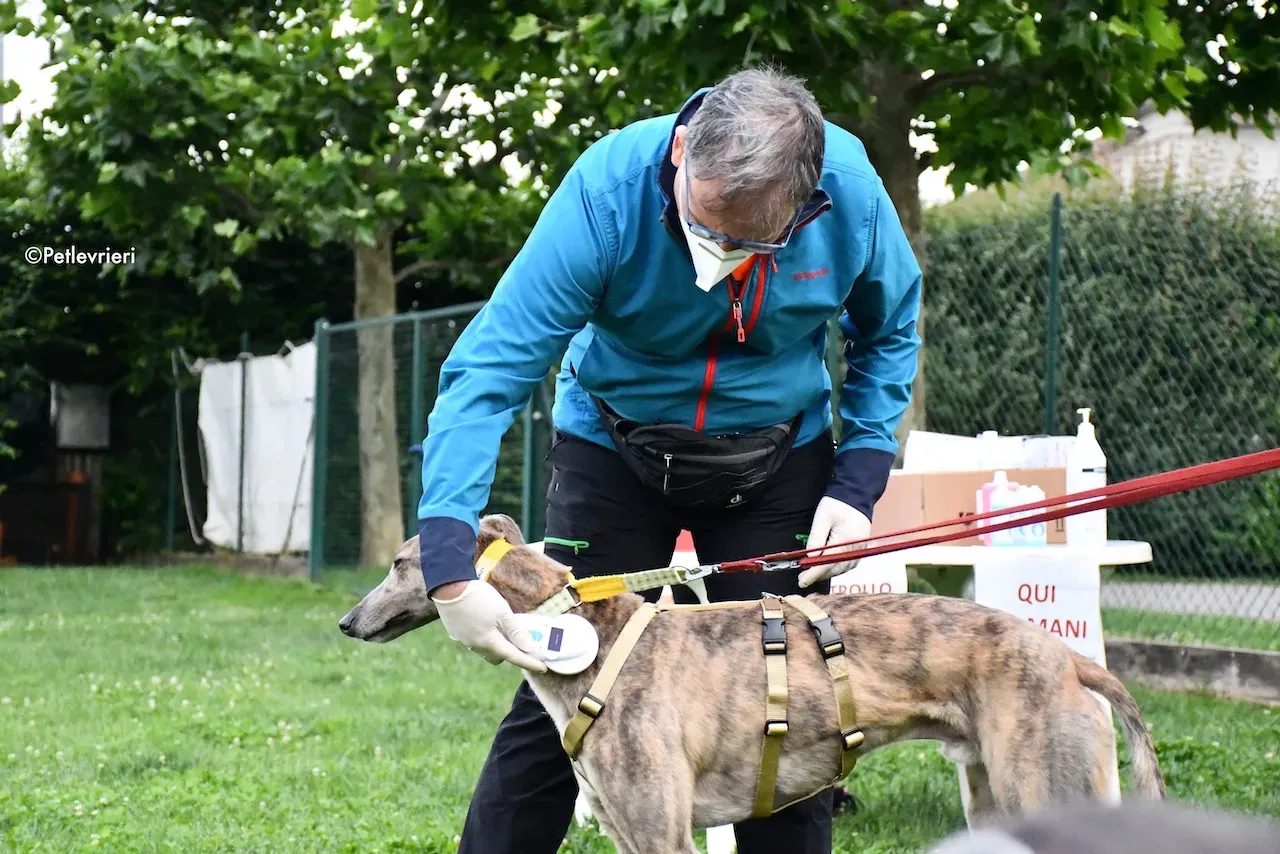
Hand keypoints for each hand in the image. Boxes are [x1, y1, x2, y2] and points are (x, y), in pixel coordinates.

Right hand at [430, 580, 547, 672]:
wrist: (448, 586)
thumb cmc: (478, 598)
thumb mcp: (503, 612)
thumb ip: (516, 631)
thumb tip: (529, 648)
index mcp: (489, 642)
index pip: (514, 657)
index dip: (530, 662)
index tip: (542, 667)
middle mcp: (476, 646)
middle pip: (498, 656)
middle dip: (510, 653)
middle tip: (521, 641)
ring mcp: (464, 640)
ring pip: (485, 648)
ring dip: (496, 643)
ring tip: (503, 628)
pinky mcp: (456, 632)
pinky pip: (474, 640)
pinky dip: (484, 635)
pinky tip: (485, 621)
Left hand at [799, 496, 871, 588]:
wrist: (857, 493)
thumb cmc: (838, 503)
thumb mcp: (822, 517)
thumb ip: (816, 538)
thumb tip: (809, 557)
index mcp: (845, 541)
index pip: (826, 563)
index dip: (813, 574)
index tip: (801, 581)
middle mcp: (855, 548)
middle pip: (835, 569)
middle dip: (818, 575)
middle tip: (803, 576)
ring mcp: (860, 549)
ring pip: (842, 569)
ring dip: (827, 572)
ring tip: (813, 572)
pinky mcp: (862, 547)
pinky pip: (849, 564)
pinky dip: (837, 567)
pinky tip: (828, 566)